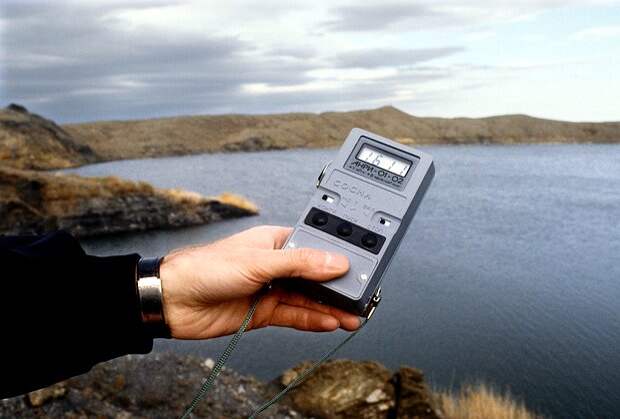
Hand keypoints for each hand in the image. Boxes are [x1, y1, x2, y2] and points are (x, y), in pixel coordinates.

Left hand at [159, 225, 360, 338]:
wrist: (174, 300)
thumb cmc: (206, 267)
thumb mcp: (259, 261)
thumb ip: (299, 263)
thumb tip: (334, 261)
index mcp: (275, 242)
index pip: (314, 248)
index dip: (336, 258)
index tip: (358, 268)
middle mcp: (275, 265)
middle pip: (314, 276)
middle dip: (337, 287)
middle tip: (361, 297)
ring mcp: (270, 289)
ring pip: (307, 298)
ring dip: (329, 307)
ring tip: (353, 315)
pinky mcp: (263, 312)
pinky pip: (294, 316)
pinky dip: (312, 320)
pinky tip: (330, 322)